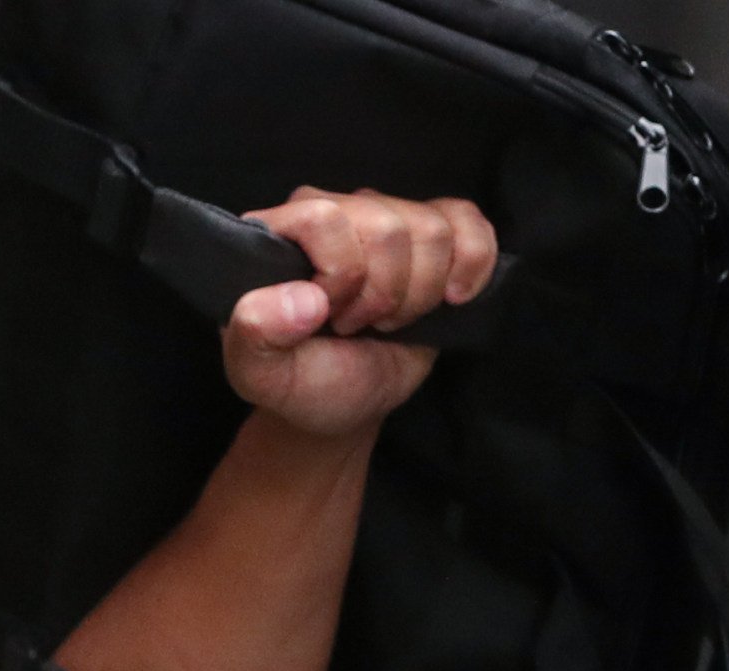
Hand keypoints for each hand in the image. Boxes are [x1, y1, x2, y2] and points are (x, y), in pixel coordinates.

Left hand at [222, 189, 500, 439]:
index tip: (333, 317)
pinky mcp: (431, 233)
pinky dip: (472, 263)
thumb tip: (303, 298)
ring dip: (421, 292)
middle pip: (388, 226)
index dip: (343, 276)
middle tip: (360, 325)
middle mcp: (332, 211)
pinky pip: (468, 220)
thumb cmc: (303, 383)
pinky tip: (452, 298)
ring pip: (431, 229)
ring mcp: (383, 216)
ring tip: (390, 320)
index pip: (325, 218)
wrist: (348, 401)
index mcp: (281, 234)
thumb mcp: (262, 374)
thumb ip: (255, 335)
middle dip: (385, 294)